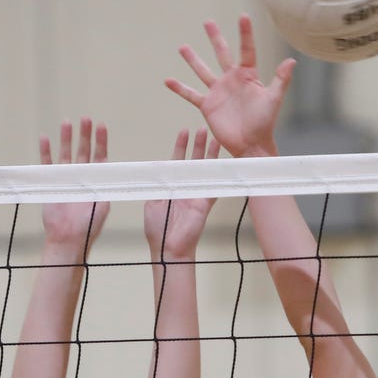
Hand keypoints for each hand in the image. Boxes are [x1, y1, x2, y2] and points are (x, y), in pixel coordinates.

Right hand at [38, 118, 110, 253]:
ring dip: (66, 138)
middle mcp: (82, 177)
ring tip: (67, 122)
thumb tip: (114, 171)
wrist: (69, 238)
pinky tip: (45, 138)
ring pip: (66, 153)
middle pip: (83, 150)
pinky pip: (47, 164)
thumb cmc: (89, 225)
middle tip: (86, 118)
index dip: (101, 141)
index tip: (101, 125)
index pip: (100, 155)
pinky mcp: (51, 183)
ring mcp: (66, 178)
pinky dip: (46, 152)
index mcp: (97, 181)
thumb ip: (106, 186)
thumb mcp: (103, 203)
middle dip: (85, 134)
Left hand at [144, 128, 218, 259]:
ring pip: (206, 170)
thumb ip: (157, 184)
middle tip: (203, 130)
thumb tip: (157, 167)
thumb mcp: (152, 201)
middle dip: (198, 145)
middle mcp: (186, 187)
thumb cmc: (158, 229)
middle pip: (194, 161)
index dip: (181, 146)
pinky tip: (225, 163)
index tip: (184, 132)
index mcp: (172, 186)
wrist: (167, 248)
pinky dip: (220, 175)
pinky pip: (214, 186)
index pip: (177, 161)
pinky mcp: (204, 203)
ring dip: (210, 155)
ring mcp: (197, 194)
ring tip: (214, 139)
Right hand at [164, 14, 294, 157]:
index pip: (246, 50)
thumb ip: (281, 80)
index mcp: (248, 76)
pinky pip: (191, 94)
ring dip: (192, 59)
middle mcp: (232, 80)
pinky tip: (168, 81)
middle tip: (208, 22)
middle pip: (222, 53)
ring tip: (182, 47)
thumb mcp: (273, 99)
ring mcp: (218, 92)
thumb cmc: (265, 123)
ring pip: (203, 71)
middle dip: (215, 38)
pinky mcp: (208, 105)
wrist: (251, 144)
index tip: (243, 16)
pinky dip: (180, 88)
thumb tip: (292, 60)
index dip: (245, 33)